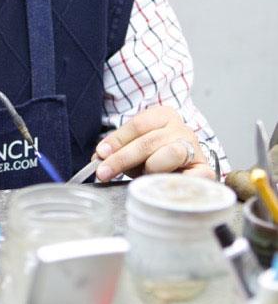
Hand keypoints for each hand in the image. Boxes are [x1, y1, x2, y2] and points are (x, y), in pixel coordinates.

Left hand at [94, 107, 213, 181]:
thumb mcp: (133, 150)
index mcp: (164, 116)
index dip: (117, 139)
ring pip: (170, 154)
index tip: (100, 154)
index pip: (138, 124)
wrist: (185, 172)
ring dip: (151, 168)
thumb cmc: (155, 159)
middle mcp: (182, 129)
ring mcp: (195, 149)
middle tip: (103, 173)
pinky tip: (161, 187)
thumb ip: (116, 151)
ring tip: (145, 177)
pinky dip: (173, 182)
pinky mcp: (205, 171)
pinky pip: (189, 177)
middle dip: (122, 158)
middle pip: (148, 141)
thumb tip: (98, 158)